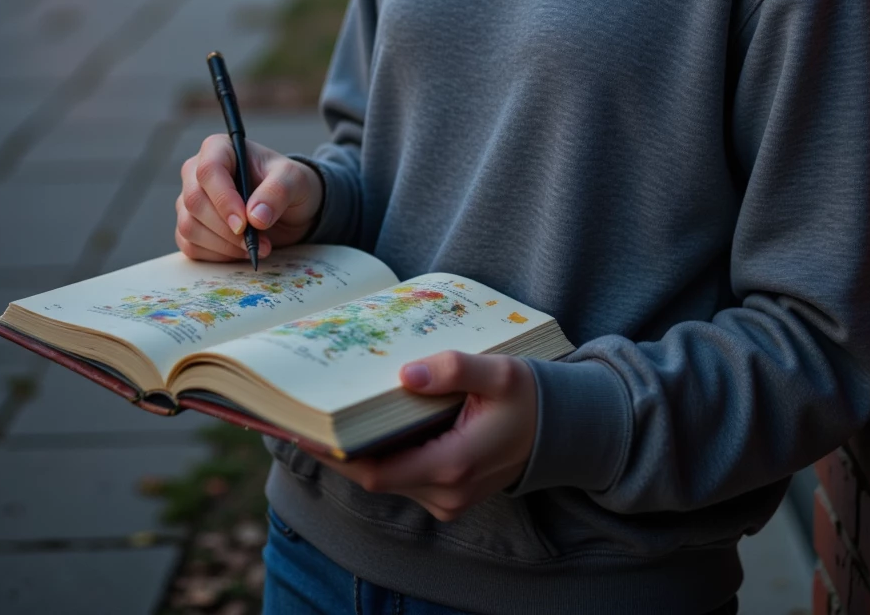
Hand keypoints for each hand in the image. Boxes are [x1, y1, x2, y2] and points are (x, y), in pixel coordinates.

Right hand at [175, 134, 322, 261]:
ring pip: (189, 227)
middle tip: (258, 242)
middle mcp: (197, 173)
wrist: (288, 208)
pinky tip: (240, 251)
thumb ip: (278, 191)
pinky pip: (191, 246)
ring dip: (224, 245)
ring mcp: (189, 201)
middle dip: (226, 229)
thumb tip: (256, 217)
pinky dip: (217, 255)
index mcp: (219, 149)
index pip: (209, 170)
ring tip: (255, 247)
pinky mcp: (189, 226)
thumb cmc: (287, 183)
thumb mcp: (294, 180)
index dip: (224, 199)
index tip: (244, 224)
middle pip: (194, 201)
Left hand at [299, 351, 537, 520]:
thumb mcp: (499, 372)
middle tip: (308, 413)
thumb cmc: (530, 398)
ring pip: (387, 478)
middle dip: (340, 448)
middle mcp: (446, 493)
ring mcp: (447, 500)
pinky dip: (382, 454)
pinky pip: (403, 477)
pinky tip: (368, 424)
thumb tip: (406, 374)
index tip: (306, 429)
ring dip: (359, 451)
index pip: (376, 472)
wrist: (562, 431)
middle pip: (374, 477)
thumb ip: (454, 369)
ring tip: (330, 413)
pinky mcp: (448, 495)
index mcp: (453, 465)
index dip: (336, 454)